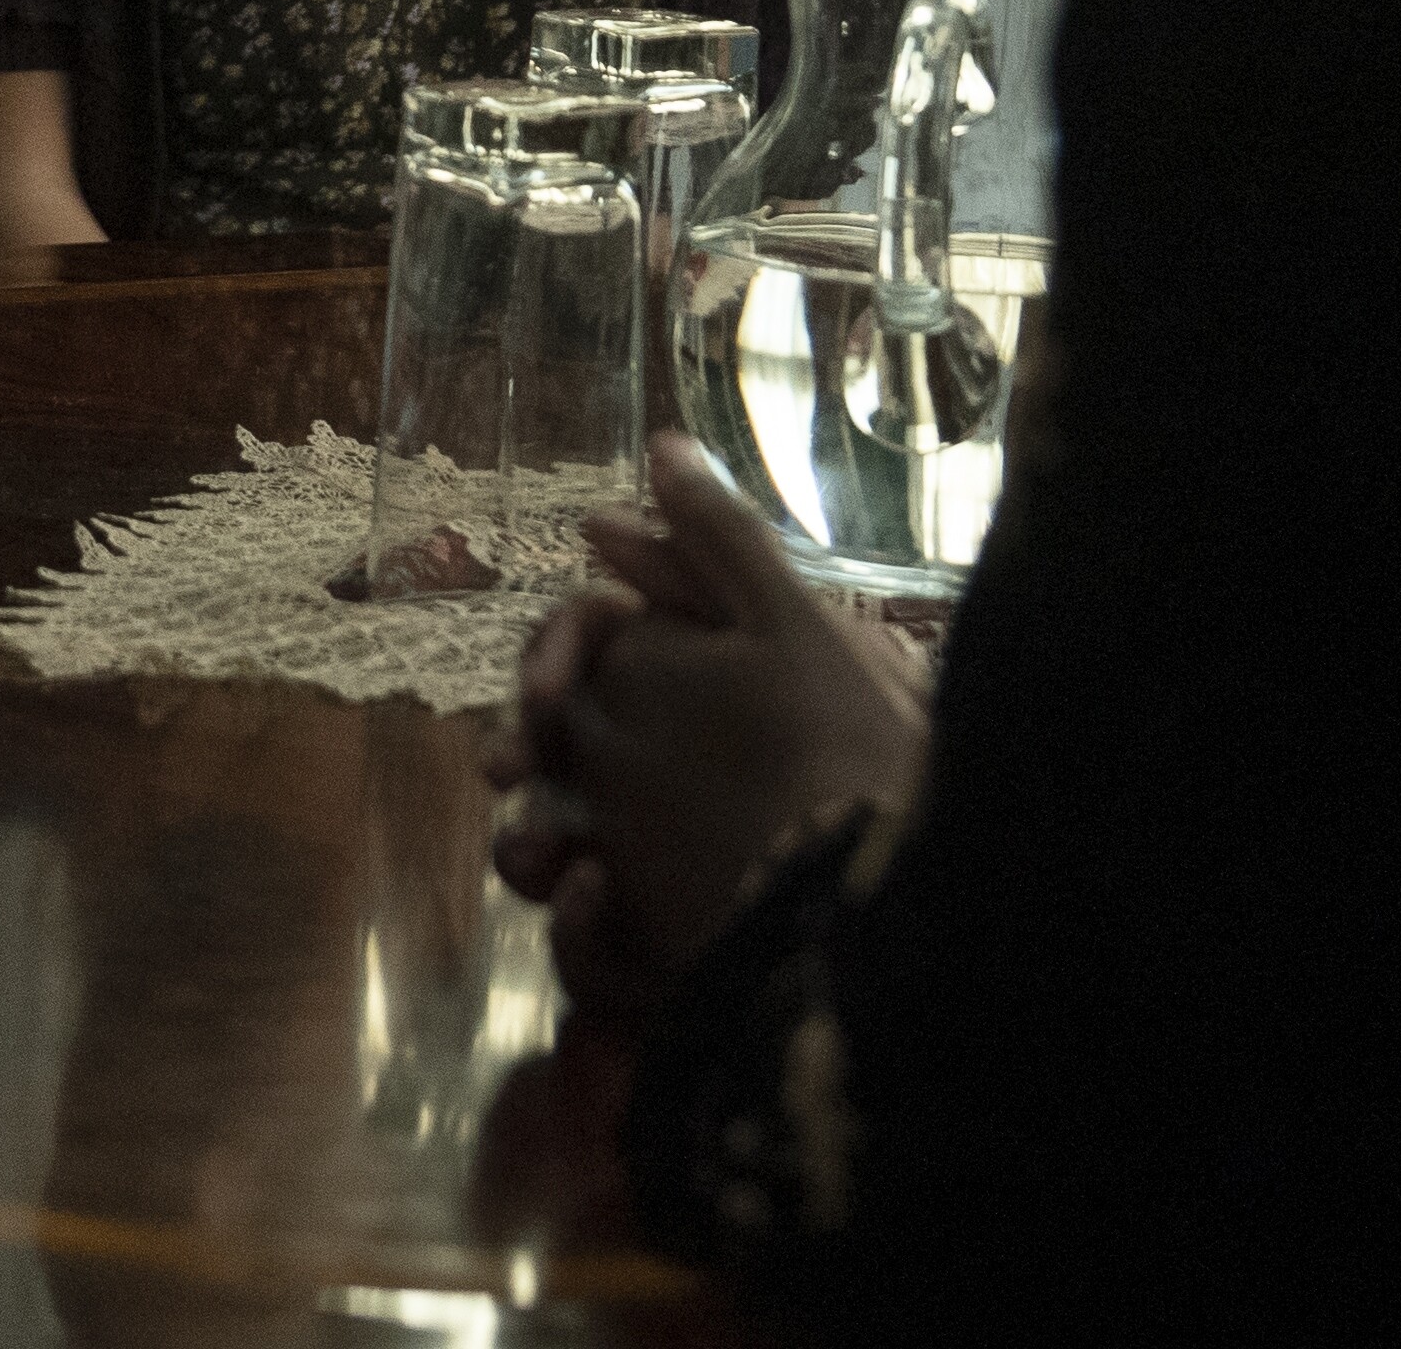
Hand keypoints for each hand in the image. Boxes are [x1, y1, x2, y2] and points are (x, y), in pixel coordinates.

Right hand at [484, 434, 932, 1017]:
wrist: (888, 925)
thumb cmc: (838, 764)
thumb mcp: (786, 636)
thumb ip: (719, 542)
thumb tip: (661, 443)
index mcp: (706, 691)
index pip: (595, 649)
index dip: (556, 658)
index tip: (543, 693)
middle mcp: (685, 773)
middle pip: (561, 745)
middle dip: (527, 753)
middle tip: (512, 770)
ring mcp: (672, 866)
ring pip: (554, 845)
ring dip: (532, 847)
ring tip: (556, 863)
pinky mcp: (671, 957)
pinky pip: (589, 946)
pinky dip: (583, 932)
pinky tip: (604, 909)